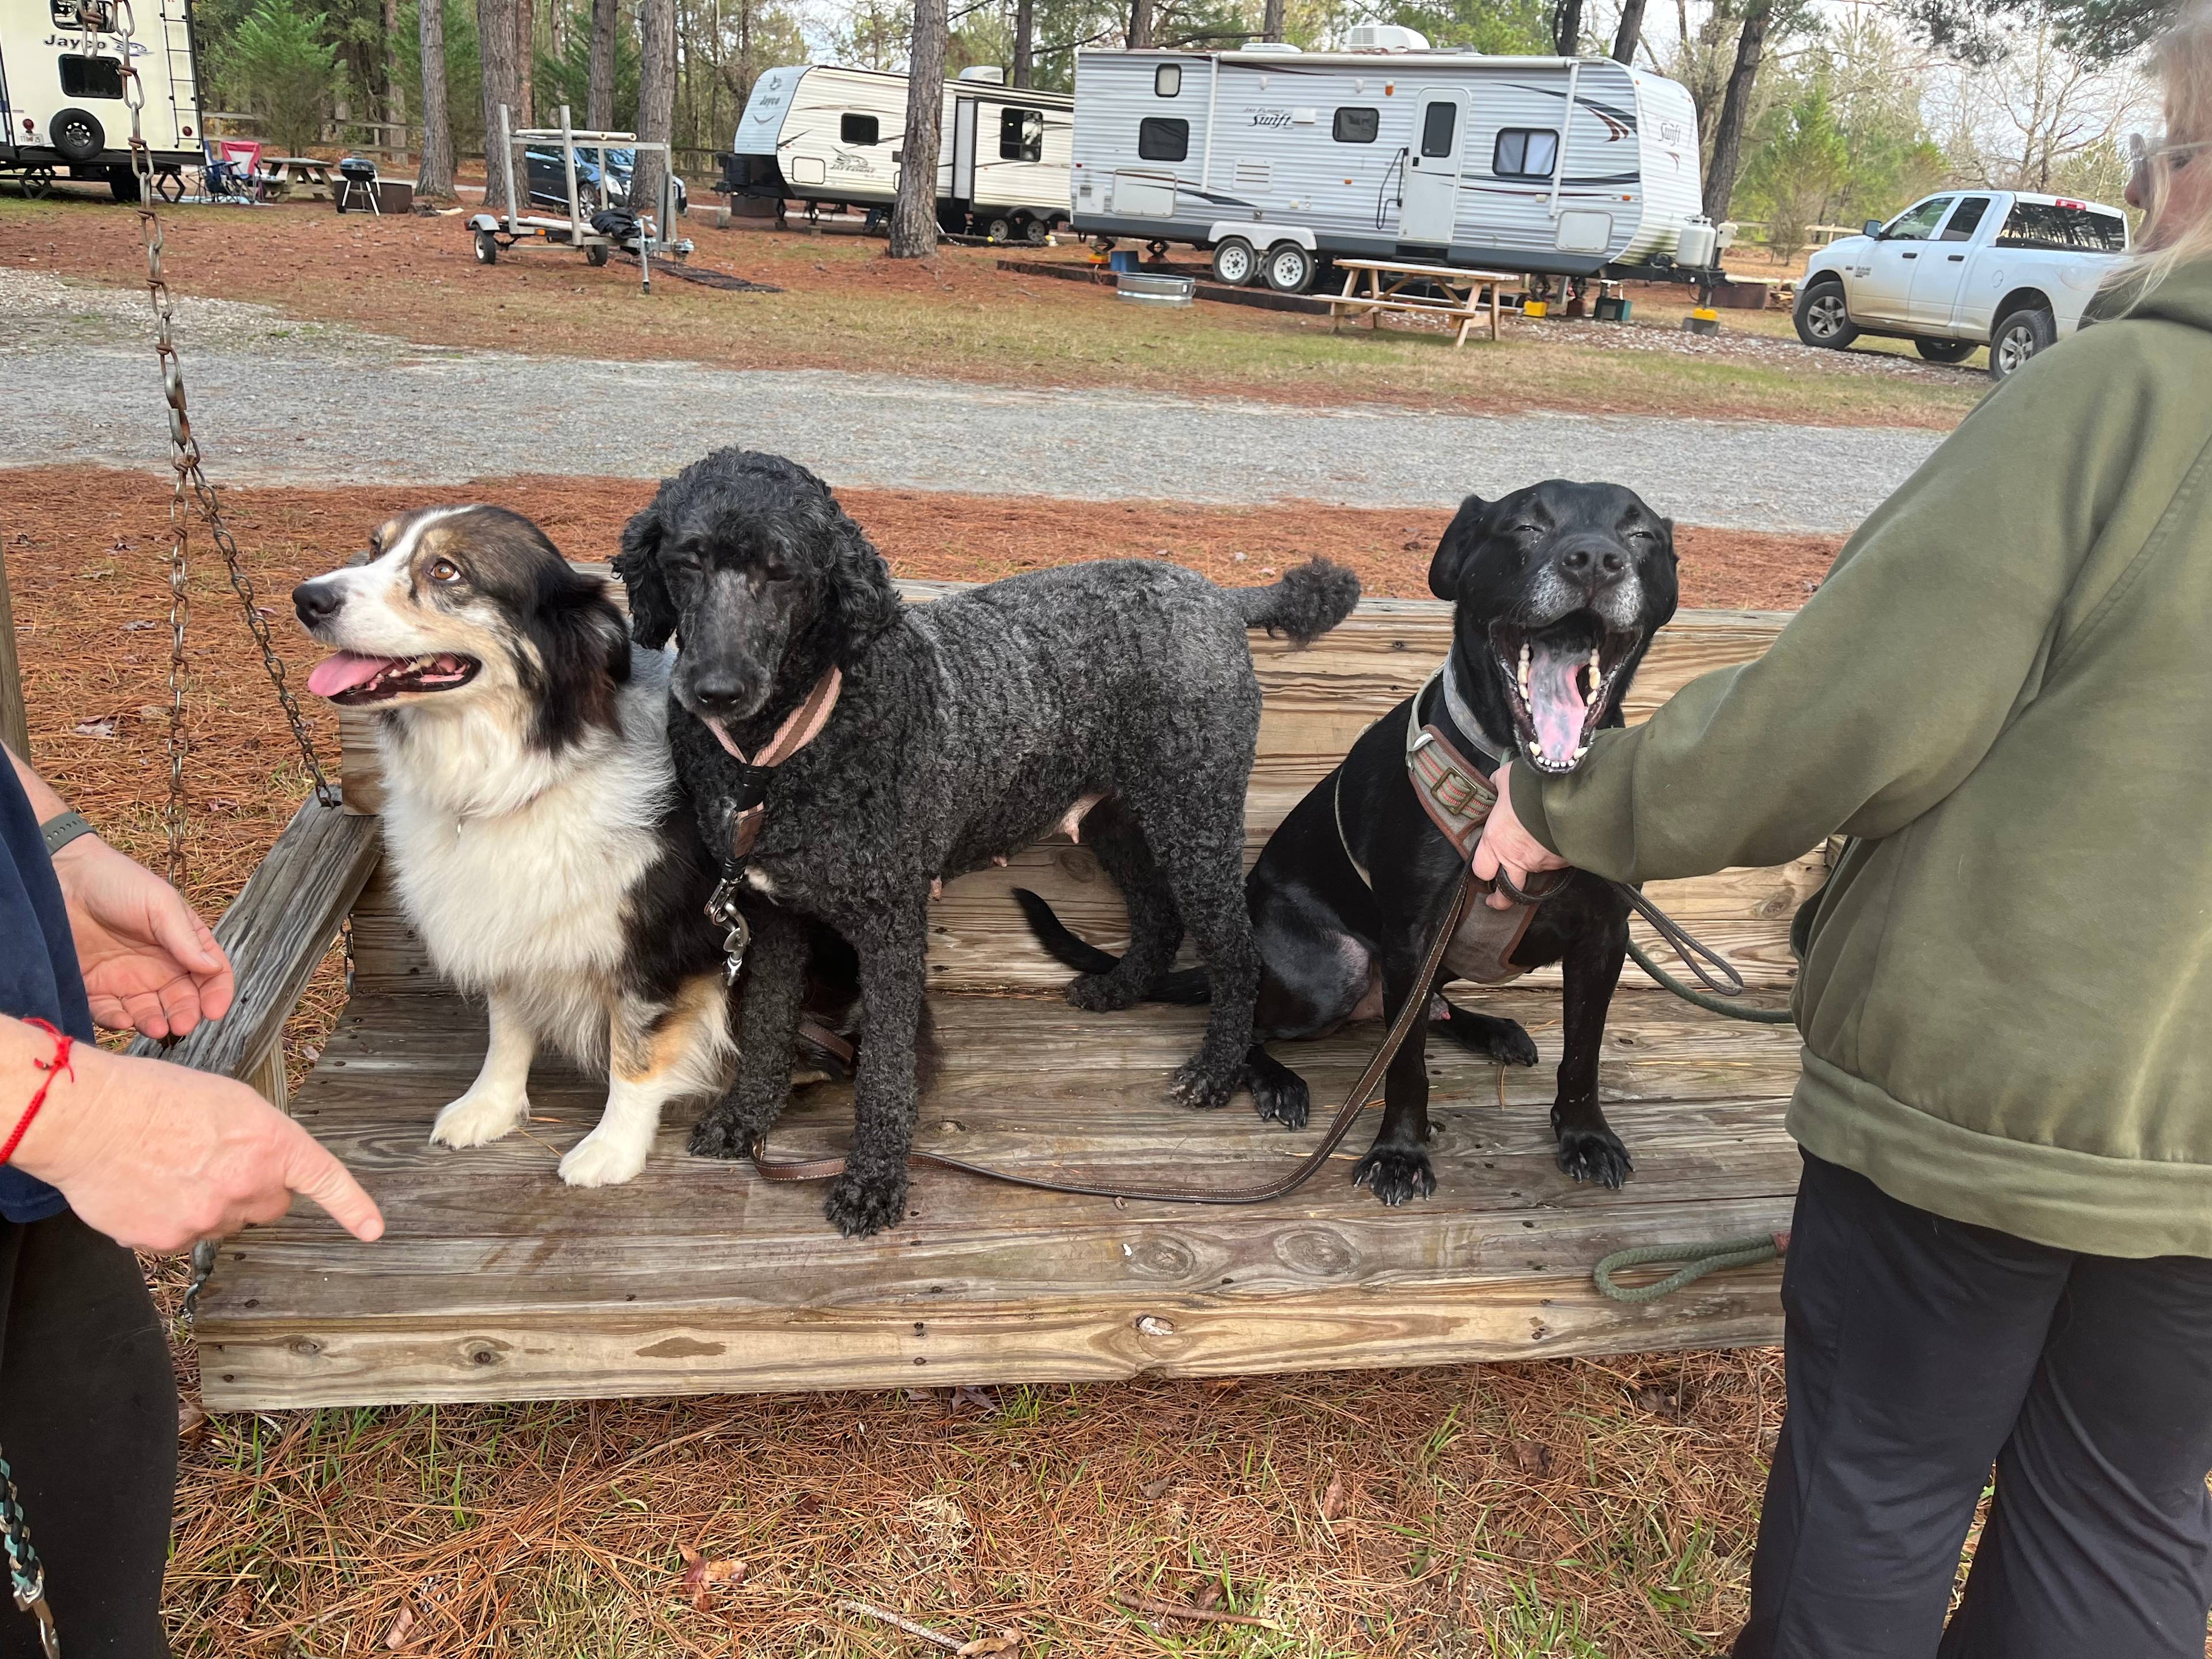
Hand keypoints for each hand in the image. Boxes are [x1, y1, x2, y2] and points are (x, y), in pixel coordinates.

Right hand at [8, 1037, 382, 1252]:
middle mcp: (247, 1185)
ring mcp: (207, 1218)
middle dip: (253, 1191)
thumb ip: (258, 1138)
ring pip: (222, 1222)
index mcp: (270, 1143)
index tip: (372, 1229)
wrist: (89, 1118)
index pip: (324, 1179)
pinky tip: (146, 1187)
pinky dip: (167, 1219)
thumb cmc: (153, 1097)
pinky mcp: (168, 1241)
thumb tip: (260, 1167)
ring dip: (207, 1204)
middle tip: (214, 1163)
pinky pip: (180, 1237)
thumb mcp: (227, 1101)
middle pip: (269, 1206)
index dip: (352, 1206)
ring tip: (168, 1167)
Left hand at [50, 836, 233, 1038]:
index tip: (214, 1011)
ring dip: (155, 1023)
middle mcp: (159, 965)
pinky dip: (118, 1021)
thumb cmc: (118, 882)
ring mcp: (126, 979)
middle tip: (183, 1025)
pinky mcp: (94, 987)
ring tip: (157, 1028)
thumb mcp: (161, 905)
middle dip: (186, 1015)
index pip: (210, 974)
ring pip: (149, 1012)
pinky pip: (109, 1013)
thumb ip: (186, 939)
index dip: (217, 993)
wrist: (61, 879)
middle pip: (182, 999)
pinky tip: (124, 1020)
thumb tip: (213, 967)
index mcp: (182, 943)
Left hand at [1473, 762, 1569, 910]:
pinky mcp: (1565, 861)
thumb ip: (1498, 785)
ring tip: (1539, 846)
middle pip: (1506, 894)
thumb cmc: (1531, 785)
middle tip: (1497, 900)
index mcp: (1496, 840)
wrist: (1569, 790)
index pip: (1481, 870)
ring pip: (1535, 873)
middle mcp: (1517, 857)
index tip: (1483, 870)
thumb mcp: (1506, 779)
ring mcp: (1543, 863)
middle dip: (1501, 900)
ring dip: (1535, 864)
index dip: (1482, 871)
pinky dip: (1556, 854)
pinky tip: (1558, 840)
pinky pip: (1557, 862)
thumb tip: (1497, 782)